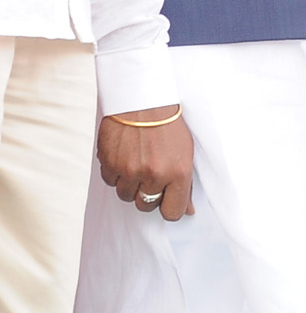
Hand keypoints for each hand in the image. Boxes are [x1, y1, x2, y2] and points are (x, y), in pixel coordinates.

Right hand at [98, 106, 194, 220]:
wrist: (142, 99)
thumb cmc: (169, 125)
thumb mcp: (187, 152)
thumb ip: (186, 184)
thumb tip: (188, 211)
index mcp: (179, 173)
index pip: (172, 213)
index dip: (170, 207)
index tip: (168, 199)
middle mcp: (154, 174)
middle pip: (146, 206)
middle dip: (149, 194)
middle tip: (152, 175)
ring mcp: (130, 170)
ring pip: (126, 195)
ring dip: (131, 184)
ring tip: (139, 162)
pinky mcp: (109, 163)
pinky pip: (111, 182)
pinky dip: (116, 172)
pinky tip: (125, 155)